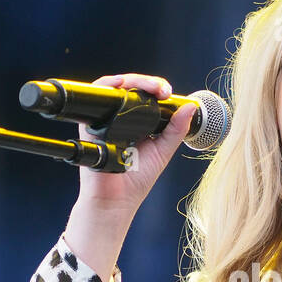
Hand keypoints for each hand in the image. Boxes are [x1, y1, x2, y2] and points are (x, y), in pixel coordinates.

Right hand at [75, 73, 199, 214]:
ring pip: (115, 88)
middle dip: (147, 82)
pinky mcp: (91, 123)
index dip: (156, 88)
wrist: (114, 200)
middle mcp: (120, 119)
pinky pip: (97, 98)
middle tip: (162, 90)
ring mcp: (105, 120)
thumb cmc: (136, 180)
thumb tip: (191, 107)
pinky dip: (108, 87)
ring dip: (132, 81)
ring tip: (150, 88)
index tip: (169, 93)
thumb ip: (176, 130)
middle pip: (131, 88)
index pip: (145, 96)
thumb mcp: (163, 151)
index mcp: (137, 123)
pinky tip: (121, 86)